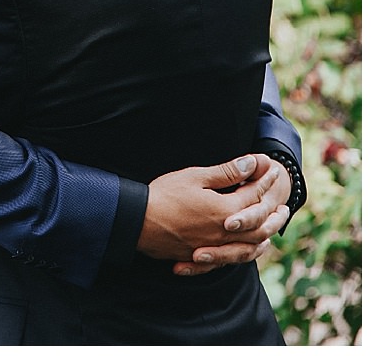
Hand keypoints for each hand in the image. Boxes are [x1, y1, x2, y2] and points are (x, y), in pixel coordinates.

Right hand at [138, 154, 289, 276]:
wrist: (138, 222)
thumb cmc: (164, 195)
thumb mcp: (195, 177)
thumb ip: (226, 172)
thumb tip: (251, 163)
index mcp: (225, 210)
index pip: (253, 194)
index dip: (264, 179)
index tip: (271, 167)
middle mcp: (224, 232)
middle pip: (259, 223)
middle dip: (273, 209)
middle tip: (283, 199)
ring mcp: (214, 247)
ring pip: (251, 245)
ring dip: (267, 233)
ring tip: (276, 225)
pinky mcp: (202, 256)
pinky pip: (234, 258)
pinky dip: (249, 252)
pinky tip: (252, 248)